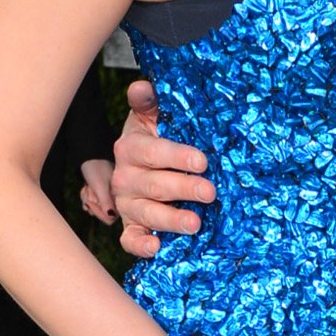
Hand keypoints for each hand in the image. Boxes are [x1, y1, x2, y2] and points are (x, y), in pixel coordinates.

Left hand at [78, 157, 115, 224]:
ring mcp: (108, 197)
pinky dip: (86, 196)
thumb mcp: (100, 186)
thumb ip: (106, 203)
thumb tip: (110, 216)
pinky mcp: (101, 195)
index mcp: (121, 199)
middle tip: (90, 189)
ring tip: (88, 186)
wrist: (91, 155)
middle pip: (100, 214)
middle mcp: (116, 200)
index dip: (98, 212)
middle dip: (92, 202)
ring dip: (87, 198)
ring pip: (94, 208)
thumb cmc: (97, 168)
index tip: (90, 201)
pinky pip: (91, 203)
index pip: (109, 218)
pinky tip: (87, 187)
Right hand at [111, 79, 214, 255]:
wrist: (141, 163)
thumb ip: (149, 102)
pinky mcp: (131, 227)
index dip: (177, 156)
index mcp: (131, 148)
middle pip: (155, 185)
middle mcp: (125, 177)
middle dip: (184, 189)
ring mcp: (127, 204)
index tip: (202, 161)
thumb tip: (142, 87)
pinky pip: (130, 240)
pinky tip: (157, 248)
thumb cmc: (156, 137)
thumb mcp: (153, 116)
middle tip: (210, 192)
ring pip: (147, 214)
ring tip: (195, 224)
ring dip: (171, 220)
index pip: (153, 152)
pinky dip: (141, 246)